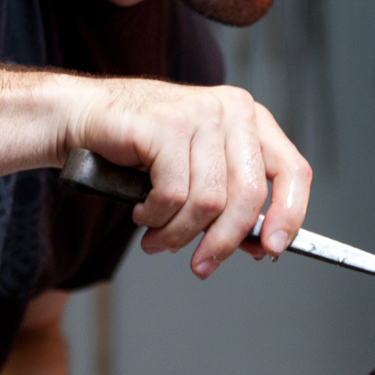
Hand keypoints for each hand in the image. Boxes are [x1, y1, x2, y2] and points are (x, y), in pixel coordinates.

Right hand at [63, 78, 311, 278]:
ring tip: (158, 237)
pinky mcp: (167, 123)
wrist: (82, 117)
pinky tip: (142, 212)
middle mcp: (232, 110)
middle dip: (224, 241)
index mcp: (249, 118)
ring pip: (208, 201)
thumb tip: (261, 244)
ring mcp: (200, 112)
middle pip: (249, 194)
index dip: (290, 214)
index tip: (273, 249)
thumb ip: (231, 201)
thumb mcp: (198, 171)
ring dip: (179, 234)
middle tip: (202, 265)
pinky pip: (172, 195)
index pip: (292, 169)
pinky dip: (155, 217)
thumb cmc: (140, 147)